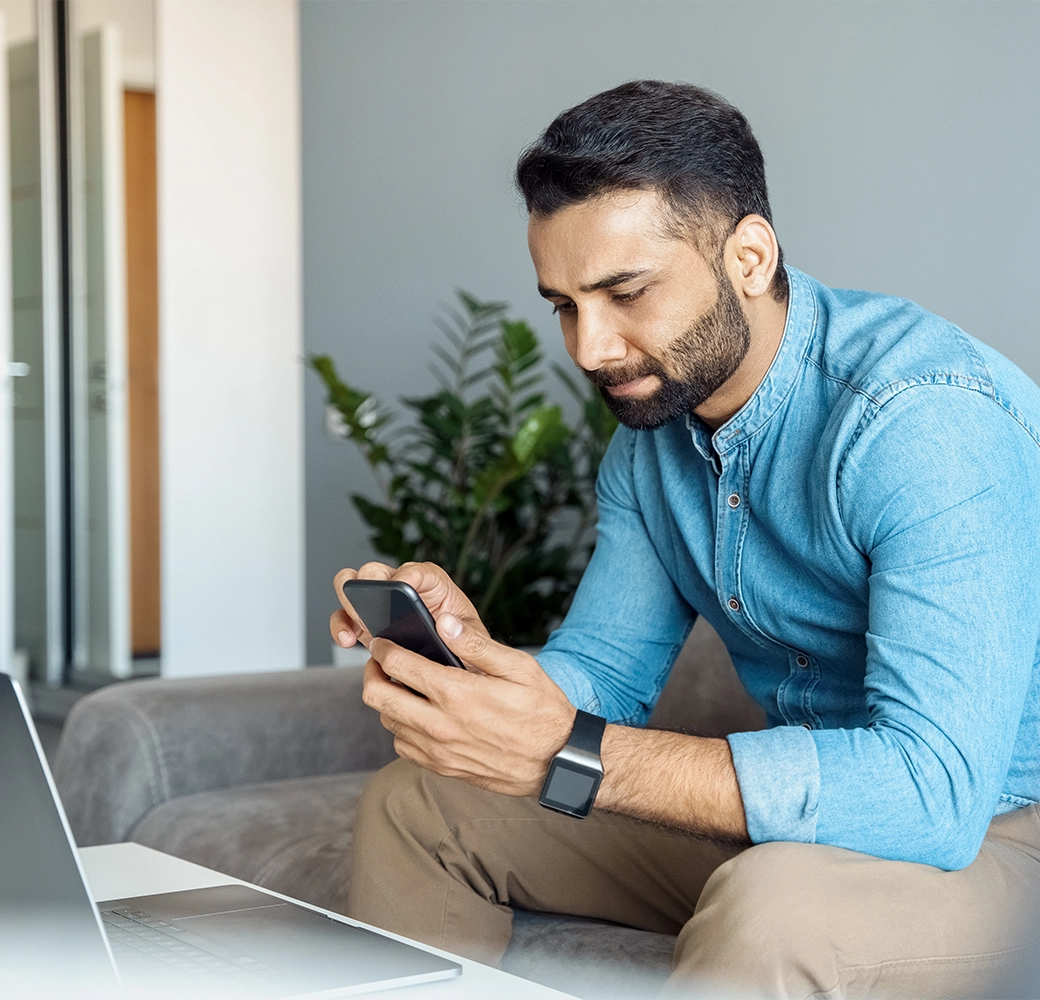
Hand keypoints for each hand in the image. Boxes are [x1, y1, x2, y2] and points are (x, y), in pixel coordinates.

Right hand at [330, 561, 487, 650]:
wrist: (451, 667)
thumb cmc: (464, 647)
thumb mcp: (474, 639)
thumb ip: (467, 632)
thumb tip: (446, 623)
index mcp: (431, 583)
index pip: (416, 570)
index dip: (406, 575)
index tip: (402, 587)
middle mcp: (400, 586)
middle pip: (376, 570)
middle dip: (371, 583)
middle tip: (373, 605)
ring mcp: (380, 604)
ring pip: (351, 587)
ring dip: (348, 603)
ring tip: (354, 627)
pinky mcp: (365, 624)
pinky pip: (344, 619)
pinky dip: (341, 627)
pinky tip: (347, 640)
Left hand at [361, 608, 576, 795]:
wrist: (558, 762)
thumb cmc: (543, 711)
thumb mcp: (519, 667)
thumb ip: (477, 645)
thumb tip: (444, 623)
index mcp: (456, 693)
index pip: (397, 664)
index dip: (383, 648)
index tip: (382, 641)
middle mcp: (440, 724)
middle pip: (378, 696)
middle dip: (372, 673)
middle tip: (382, 662)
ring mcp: (438, 751)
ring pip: (387, 722)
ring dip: (388, 701)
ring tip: (402, 686)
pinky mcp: (442, 768)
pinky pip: (403, 746)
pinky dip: (401, 727)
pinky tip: (418, 715)